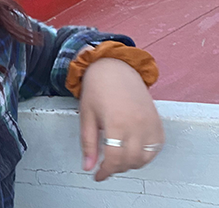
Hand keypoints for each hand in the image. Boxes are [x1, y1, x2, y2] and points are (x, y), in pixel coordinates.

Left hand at [79, 57, 163, 181]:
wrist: (114, 67)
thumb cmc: (97, 88)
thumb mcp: (86, 115)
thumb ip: (88, 143)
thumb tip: (87, 166)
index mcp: (116, 123)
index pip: (114, 159)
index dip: (105, 171)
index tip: (98, 175)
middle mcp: (137, 125)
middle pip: (130, 161)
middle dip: (117, 168)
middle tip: (105, 165)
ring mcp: (150, 123)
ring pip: (146, 158)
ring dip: (132, 163)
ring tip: (118, 158)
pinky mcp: (158, 121)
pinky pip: (156, 147)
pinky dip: (147, 154)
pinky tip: (133, 150)